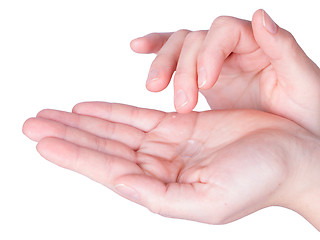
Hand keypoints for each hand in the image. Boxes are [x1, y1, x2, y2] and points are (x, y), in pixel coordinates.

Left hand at [23, 102, 319, 227]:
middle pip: (102, 147)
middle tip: (31, 123)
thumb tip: (118, 182)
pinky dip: (112, 111)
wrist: (290, 158)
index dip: (73, 155)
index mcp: (161, 187)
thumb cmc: (259, 181)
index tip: (41, 140)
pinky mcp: (180, 125)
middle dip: (66, 135)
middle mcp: (158, 166)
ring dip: (82, 122)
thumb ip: (159, 197)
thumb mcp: (207, 203)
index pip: (105, 168)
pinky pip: (137, 116)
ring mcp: (167, 144)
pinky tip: (90, 108)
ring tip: (51, 114)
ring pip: (114, 130)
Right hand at [131, 9, 319, 134]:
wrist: (292, 144)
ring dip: (163, 65)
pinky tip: (138, 48)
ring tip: (153, 88)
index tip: (206, 84)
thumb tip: (260, 15)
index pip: (224, 32)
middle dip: (182, 68)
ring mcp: (213, 63)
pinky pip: (174, 60)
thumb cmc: (304, 115)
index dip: (210, 53)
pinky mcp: (199, 79)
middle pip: (195, 40)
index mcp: (258, 44)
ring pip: (179, 48)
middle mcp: (232, 49)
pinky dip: (156, 51)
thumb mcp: (303, 83)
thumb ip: (284, 49)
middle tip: (181, 102)